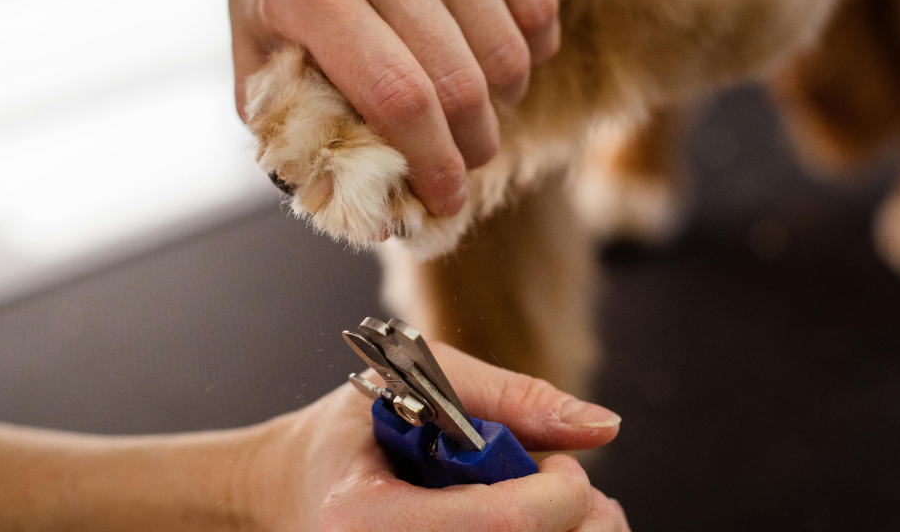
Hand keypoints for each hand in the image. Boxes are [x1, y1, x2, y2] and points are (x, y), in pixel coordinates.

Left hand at [226, 0, 559, 216]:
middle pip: (460, 84)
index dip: (432, 165)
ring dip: (498, 102)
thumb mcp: (257, 57)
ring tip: (464, 100)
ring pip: (508, 54)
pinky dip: (527, 53)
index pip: (397, 98)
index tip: (446, 200)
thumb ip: (297, 134)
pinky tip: (487, 52)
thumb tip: (370, 214)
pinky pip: (538, 9)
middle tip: (461, 163)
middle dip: (470, 148)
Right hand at [242, 341, 627, 530]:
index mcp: (367, 518)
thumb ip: (511, 398)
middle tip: (578, 489)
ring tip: (562, 507)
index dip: (560, 491)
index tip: (561, 464)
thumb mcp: (415, 381)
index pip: (503, 522)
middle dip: (583, 523)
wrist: (296, 491)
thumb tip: (603, 425)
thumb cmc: (354, 433)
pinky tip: (541, 526)